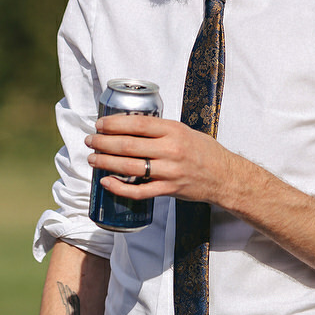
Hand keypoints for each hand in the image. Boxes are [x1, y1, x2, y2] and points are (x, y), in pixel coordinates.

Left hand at [85, 113, 249, 208]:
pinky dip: (119, 187)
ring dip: (106, 163)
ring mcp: (169, 171)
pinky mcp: (168, 190)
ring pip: (130, 167)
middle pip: (128, 145)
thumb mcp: (184, 131)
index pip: (137, 124)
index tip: (100, 124)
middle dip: (104, 143)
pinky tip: (106, 182)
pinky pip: (139, 191)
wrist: (224, 176)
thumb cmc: (203, 151)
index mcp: (173, 131)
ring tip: (92, 158)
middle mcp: (170, 150)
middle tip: (90, 141)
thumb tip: (129, 125)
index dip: (114, 124)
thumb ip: (160, 129)